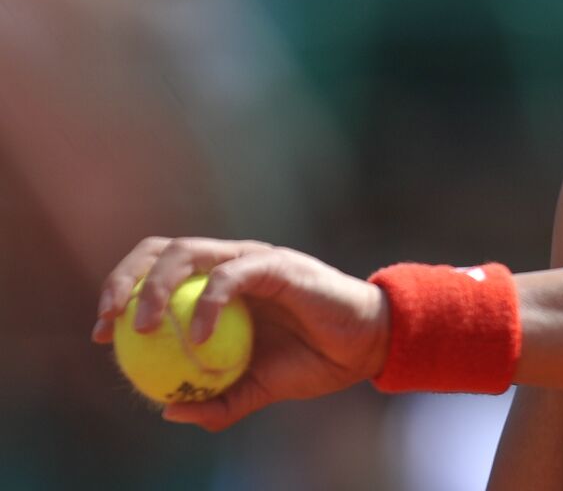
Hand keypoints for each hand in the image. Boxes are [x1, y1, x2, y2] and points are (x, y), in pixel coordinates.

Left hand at [92, 237, 389, 430]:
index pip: (158, 270)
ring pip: (188, 253)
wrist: (364, 347)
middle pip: (162, 250)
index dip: (122, 293)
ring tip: (144, 326)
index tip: (101, 334)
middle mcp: (231, 261)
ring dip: (156, 286)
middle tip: (109, 320)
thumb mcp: (257, 389)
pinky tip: (198, 339)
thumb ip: (217, 400)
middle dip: (124, 277)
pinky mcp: (276, 264)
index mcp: (220, 283)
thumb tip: (169, 410)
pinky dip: (207, 304)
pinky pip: (231, 275)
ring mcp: (253, 259)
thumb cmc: (314, 361)